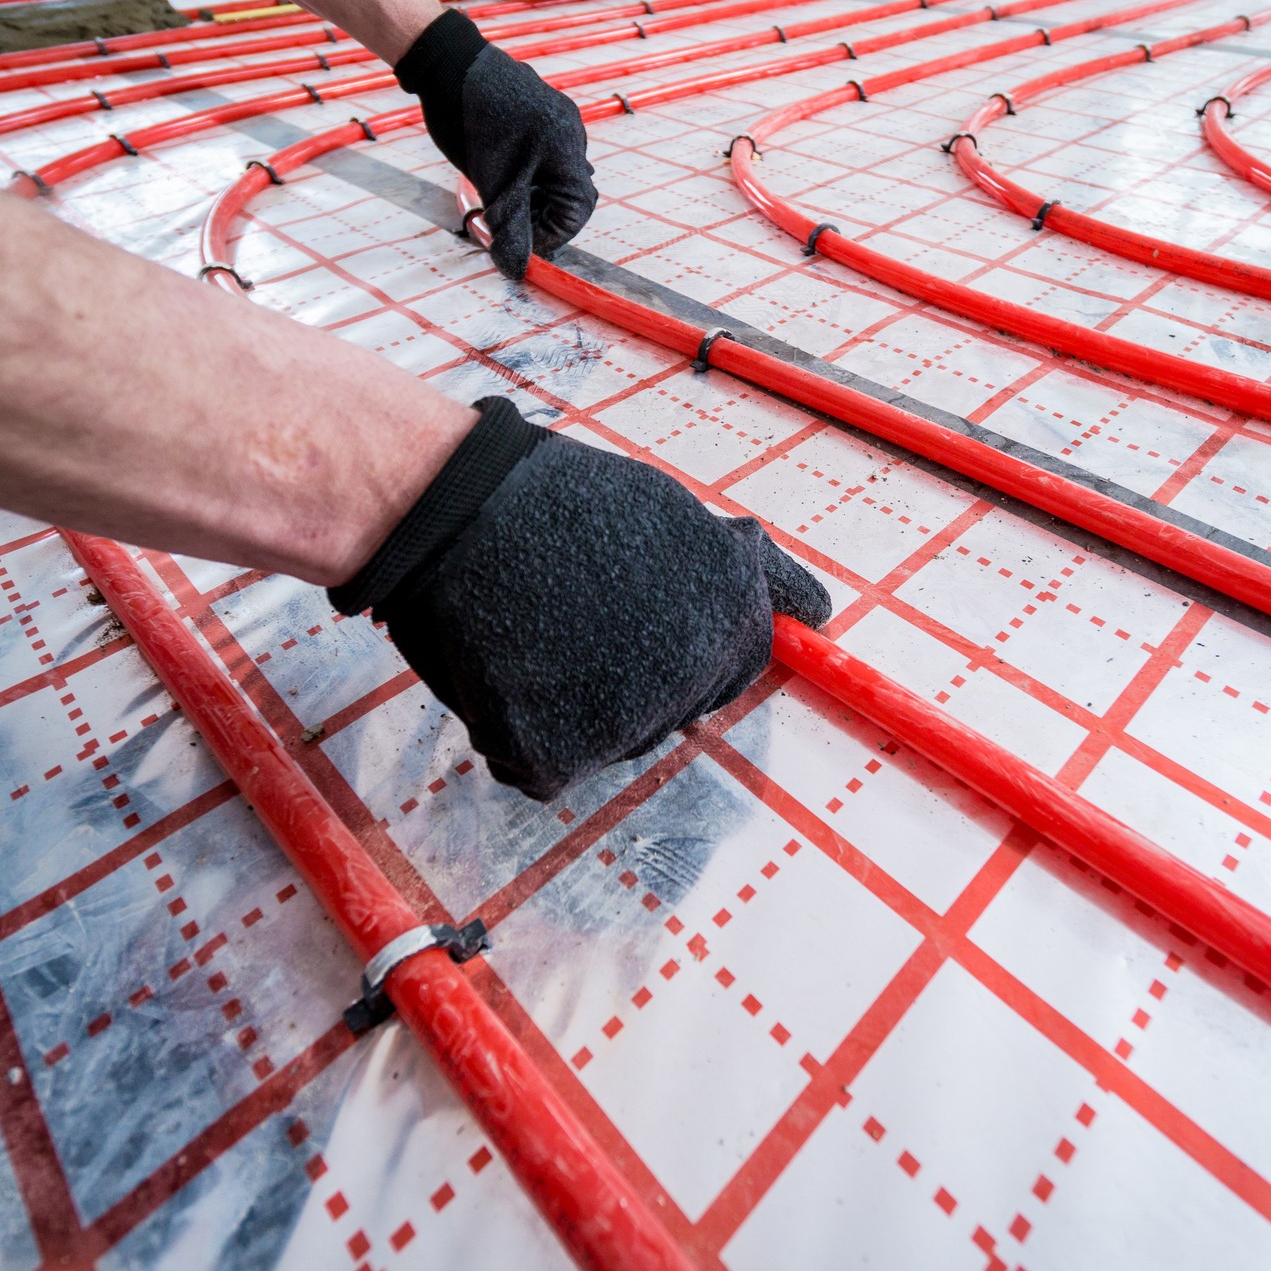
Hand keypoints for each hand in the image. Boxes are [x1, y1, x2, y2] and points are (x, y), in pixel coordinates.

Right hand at [329, 397, 831, 799]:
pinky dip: (518, 733)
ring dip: (577, 704)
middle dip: (633, 677)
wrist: (453, 508)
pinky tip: (502, 670)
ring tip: (533, 630)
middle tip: (574, 615)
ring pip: (612, 740)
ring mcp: (628, 722)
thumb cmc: (555, 503)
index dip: (684, 639)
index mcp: (733, 613)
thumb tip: (817, 613)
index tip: (638, 619)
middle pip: (675, 712)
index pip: (739, 666)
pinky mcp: (557, 757)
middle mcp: (695, 674)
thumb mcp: (679, 520)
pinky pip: (544, 767)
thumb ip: (746, 578)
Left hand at [394, 9, 595, 278]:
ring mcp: (558, 120)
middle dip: (536, 216)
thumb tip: (517, 269)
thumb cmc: (473, 121)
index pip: (576, 213)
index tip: (516, 243)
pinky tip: (499, 174)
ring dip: (528, 197)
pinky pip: (543, 155)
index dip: (549, 237)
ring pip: (552, 176)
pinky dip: (524, 174)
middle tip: (502, 224)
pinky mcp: (541, 112)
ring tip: (496, 199)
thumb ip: (510, 229)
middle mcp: (572, 134)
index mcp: (568, 152)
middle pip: (567, 195)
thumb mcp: (493, 185)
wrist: (448, 63)